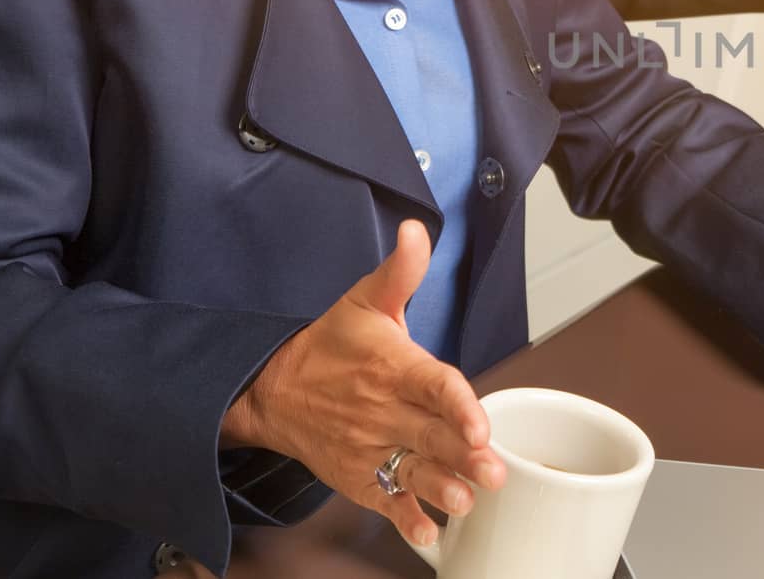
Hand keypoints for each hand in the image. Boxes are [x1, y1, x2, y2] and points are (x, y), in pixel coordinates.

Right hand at [221, 220, 506, 546]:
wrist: (271, 388)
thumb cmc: (329, 344)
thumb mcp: (364, 299)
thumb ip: (401, 271)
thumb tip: (416, 231)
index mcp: (393, 367)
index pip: (432, 385)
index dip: (458, 405)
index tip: (479, 424)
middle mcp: (384, 411)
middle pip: (430, 434)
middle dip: (463, 455)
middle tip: (492, 469)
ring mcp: (370, 448)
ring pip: (412, 471)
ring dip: (440, 489)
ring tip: (467, 501)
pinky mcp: (359, 477)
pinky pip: (385, 501)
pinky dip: (405, 519)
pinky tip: (429, 532)